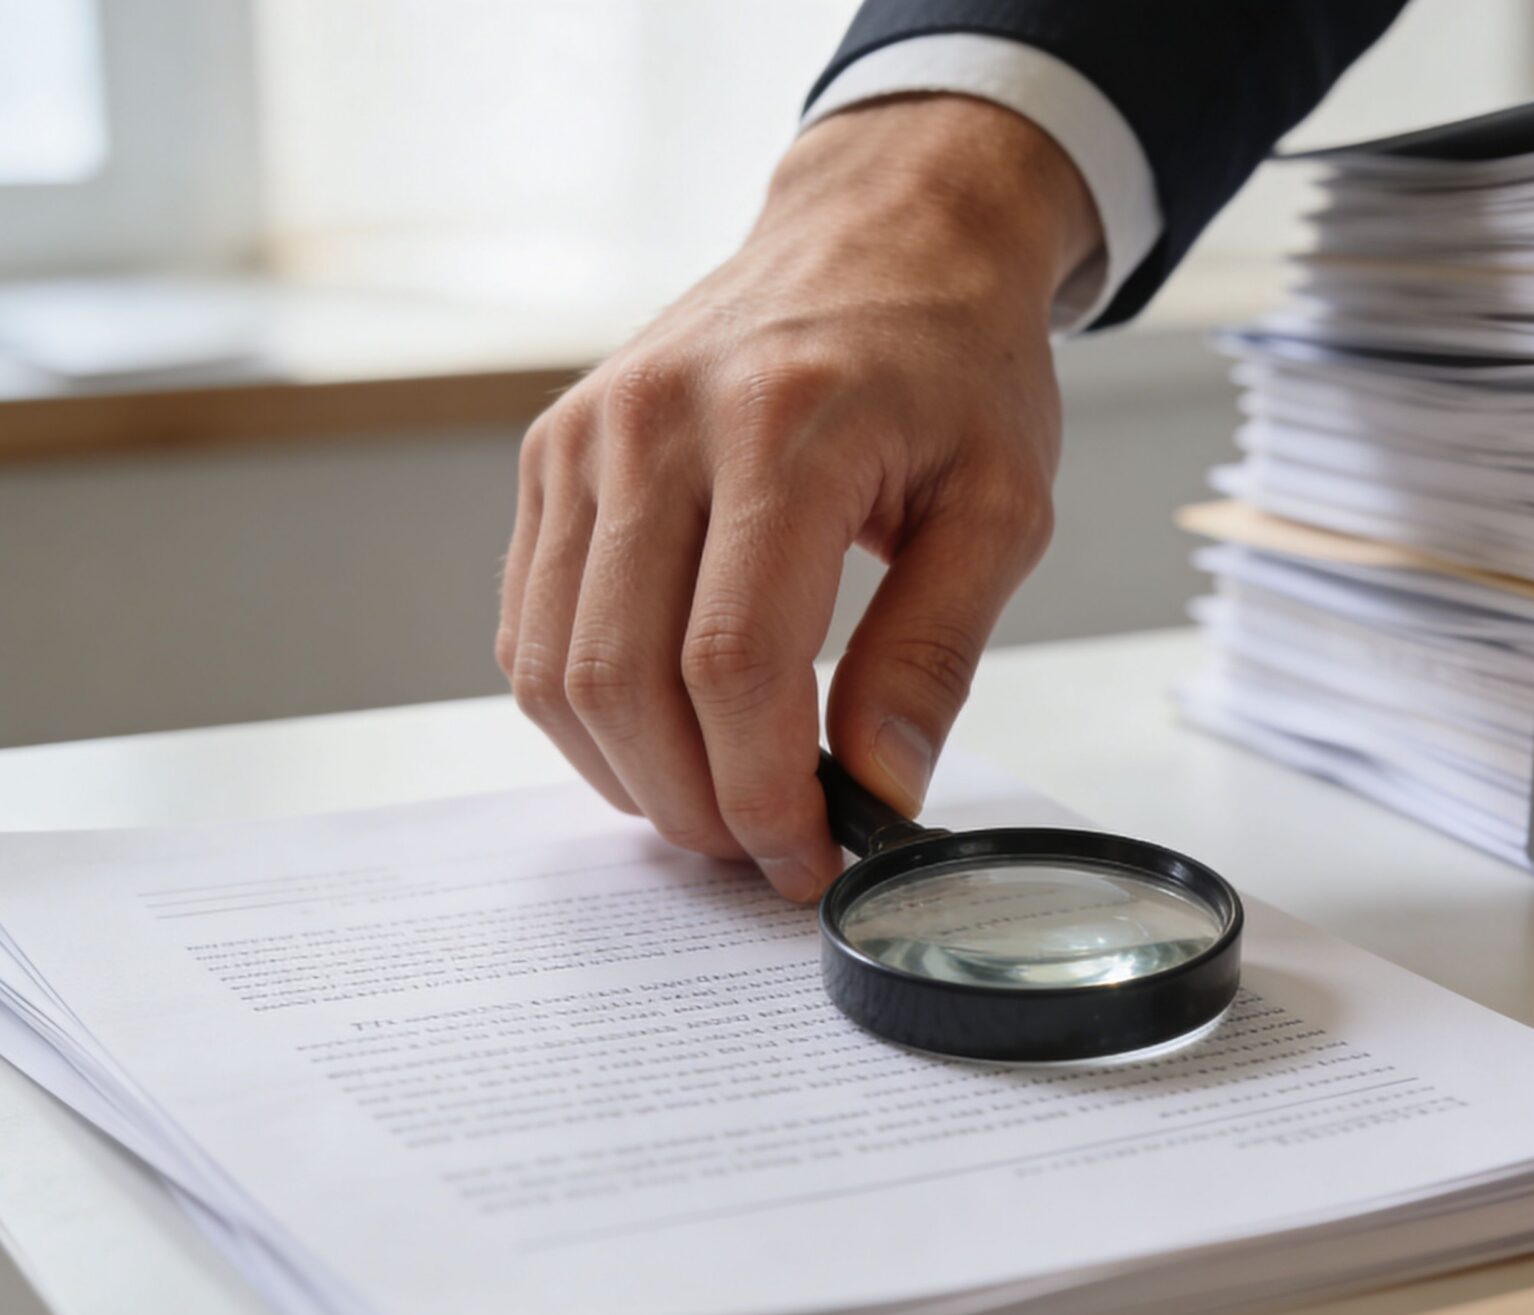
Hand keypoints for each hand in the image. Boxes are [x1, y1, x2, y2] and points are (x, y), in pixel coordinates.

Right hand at [497, 96, 1101, 899]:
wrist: (884, 238)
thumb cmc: (952, 364)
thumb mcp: (1002, 504)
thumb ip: (936, 651)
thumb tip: (882, 790)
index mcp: (783, 426)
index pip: (734, 660)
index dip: (763, 790)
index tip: (808, 856)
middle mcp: (658, 423)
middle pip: (624, 678)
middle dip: (693, 804)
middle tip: (764, 855)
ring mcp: (587, 436)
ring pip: (554, 667)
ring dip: (629, 775)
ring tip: (720, 809)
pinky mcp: (552, 455)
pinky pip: (530, 624)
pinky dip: (586, 712)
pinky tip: (668, 739)